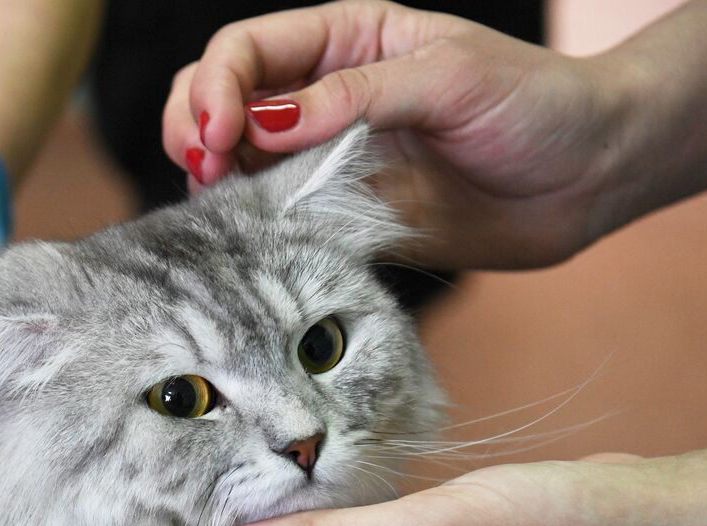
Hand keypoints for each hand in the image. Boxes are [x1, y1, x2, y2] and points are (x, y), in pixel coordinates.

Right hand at [162, 0, 706, 268]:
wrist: (587, 176)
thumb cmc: (535, 106)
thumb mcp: (447, 78)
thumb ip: (353, 96)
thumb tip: (264, 122)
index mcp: (344, 40)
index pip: (247, 50)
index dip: (218, 87)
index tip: (221, 134)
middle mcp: (321, 95)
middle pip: (220, 99)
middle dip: (195, 126)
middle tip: (205, 167)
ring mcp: (324, 156)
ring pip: (233, 160)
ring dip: (210, 178)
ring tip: (217, 199)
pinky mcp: (336, 213)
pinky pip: (270, 215)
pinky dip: (243, 222)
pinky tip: (244, 230)